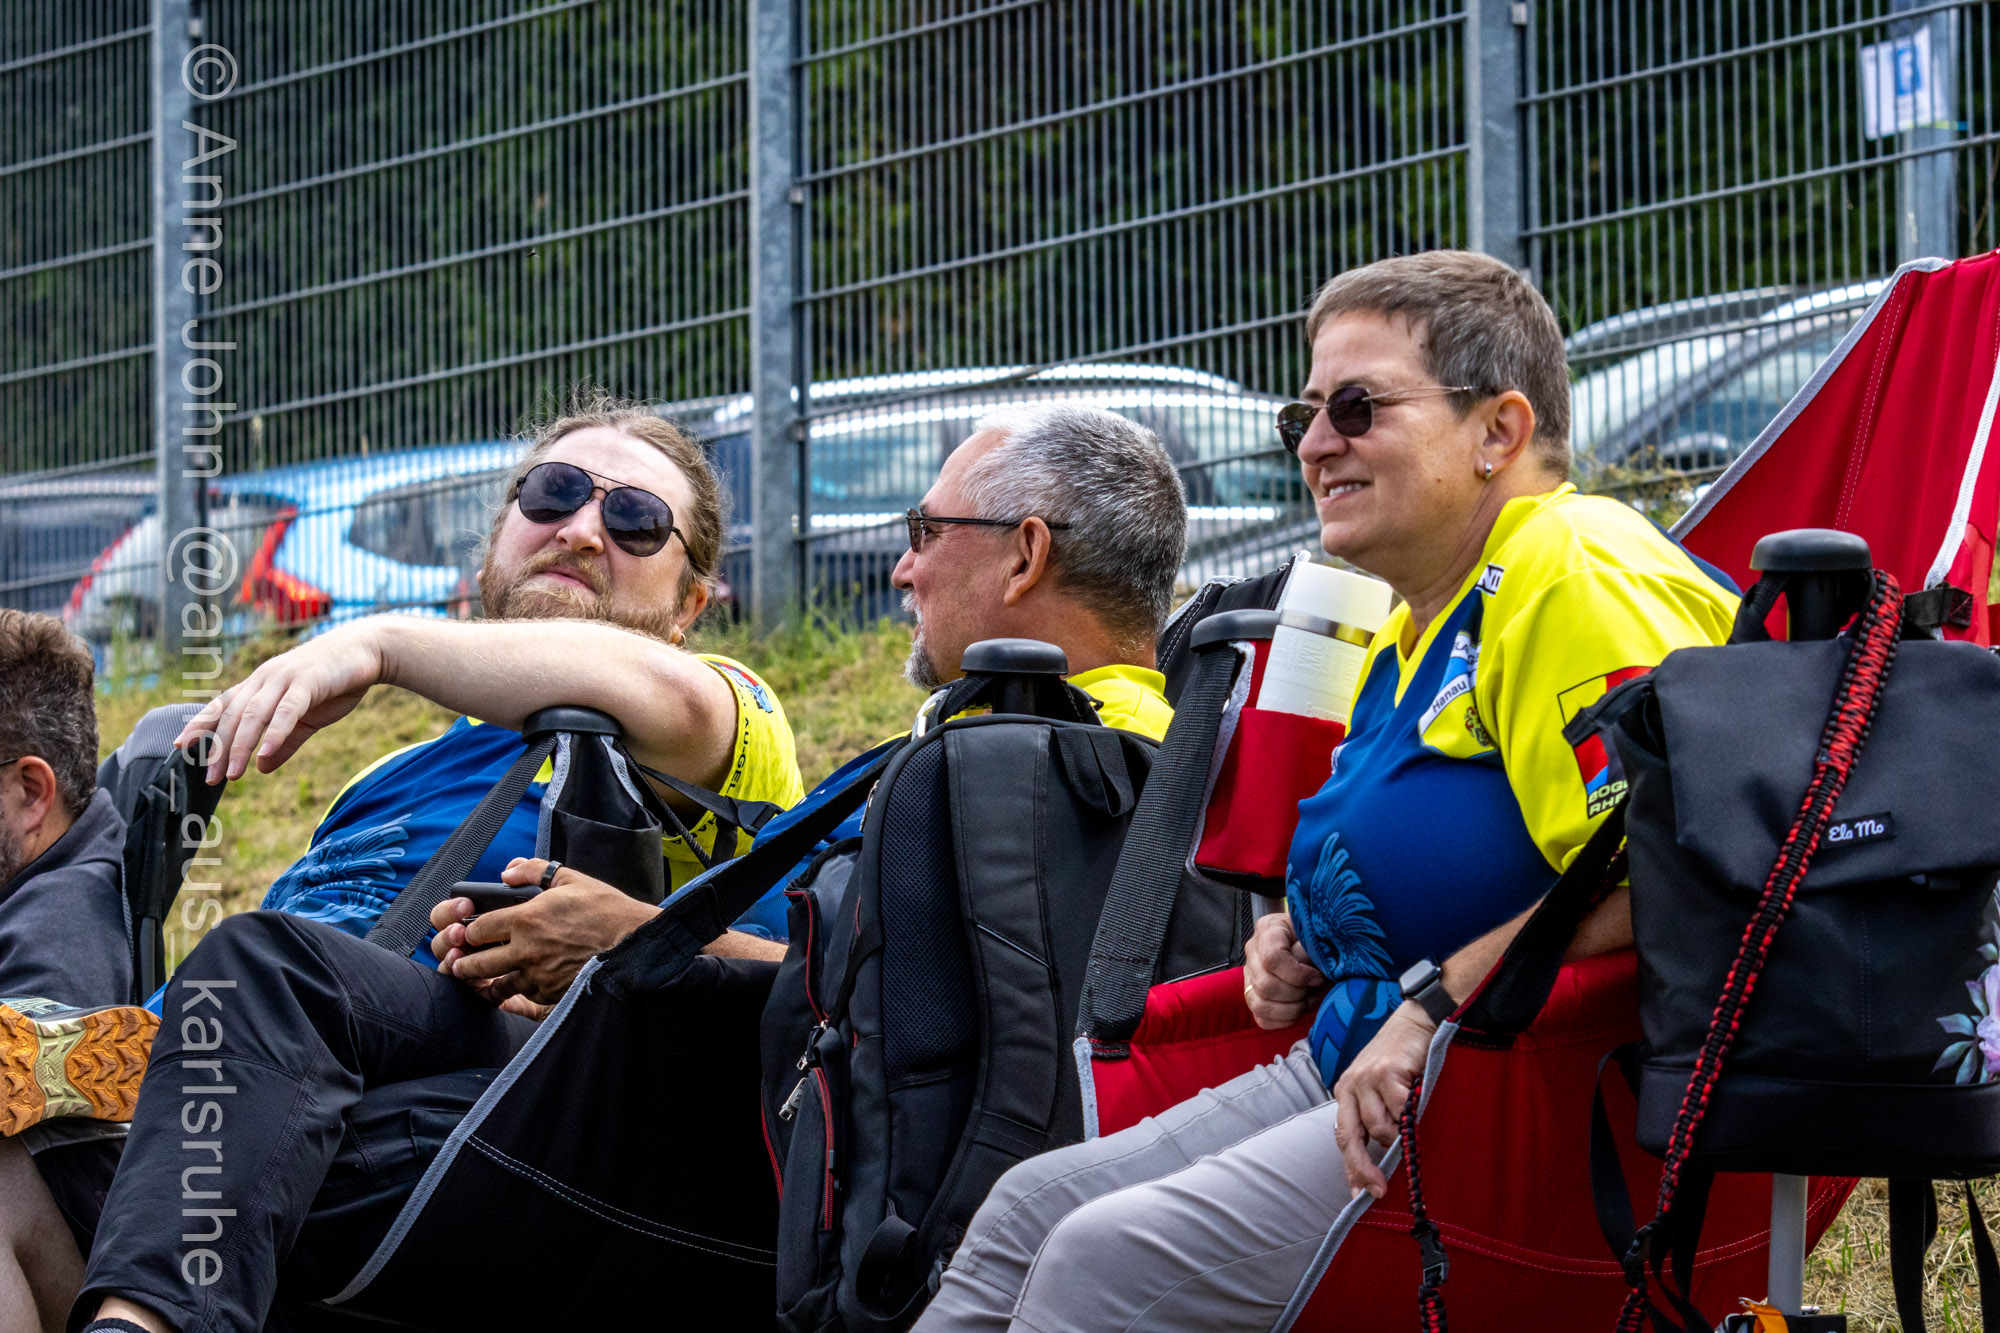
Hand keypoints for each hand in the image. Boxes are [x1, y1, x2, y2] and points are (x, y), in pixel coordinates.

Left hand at [176, 622, 383, 781]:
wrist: (369, 650)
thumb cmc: (337, 681)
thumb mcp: (308, 717)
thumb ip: (284, 742)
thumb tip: (263, 767)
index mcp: (262, 684)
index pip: (223, 705)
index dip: (201, 724)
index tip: (180, 745)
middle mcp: (265, 679)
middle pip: (233, 716)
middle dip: (220, 748)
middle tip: (211, 778)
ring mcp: (284, 678)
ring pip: (253, 715)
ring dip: (241, 746)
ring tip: (234, 774)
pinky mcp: (307, 682)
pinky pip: (286, 711)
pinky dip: (274, 733)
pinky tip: (265, 754)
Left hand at [429, 858, 657, 1007]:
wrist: (633, 943)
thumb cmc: (605, 910)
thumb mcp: (570, 879)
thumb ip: (533, 871)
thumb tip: (507, 871)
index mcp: (525, 919)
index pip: (476, 930)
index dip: (467, 932)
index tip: (468, 933)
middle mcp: (525, 951)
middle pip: (475, 964)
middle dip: (462, 963)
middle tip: (459, 962)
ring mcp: (537, 976)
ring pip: (495, 986)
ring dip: (484, 983)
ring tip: (481, 980)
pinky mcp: (551, 993)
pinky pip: (522, 997)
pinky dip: (515, 994)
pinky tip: (513, 988)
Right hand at [1242, 912, 1325, 1029]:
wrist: (1319, 946)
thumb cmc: (1322, 940)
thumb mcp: (1320, 938)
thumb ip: (1314, 949)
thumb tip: (1309, 968)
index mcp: (1268, 929)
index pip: (1272, 958)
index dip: (1298, 974)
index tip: (1318, 977)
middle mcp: (1253, 951)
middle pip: (1265, 984)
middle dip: (1297, 993)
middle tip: (1316, 988)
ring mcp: (1250, 975)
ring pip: (1260, 1004)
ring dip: (1291, 1009)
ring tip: (1309, 1000)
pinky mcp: (1254, 996)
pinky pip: (1262, 1018)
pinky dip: (1284, 1020)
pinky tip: (1300, 1009)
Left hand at [1332, 1003, 1435, 1198]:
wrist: (1415, 1021)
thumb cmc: (1400, 1059)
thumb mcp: (1379, 1088)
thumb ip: (1377, 1117)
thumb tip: (1382, 1161)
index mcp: (1345, 1093)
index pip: (1343, 1137)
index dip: (1351, 1168)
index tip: (1359, 1196)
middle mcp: (1350, 1086)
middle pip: (1351, 1137)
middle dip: (1364, 1167)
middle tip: (1379, 1189)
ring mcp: (1366, 1078)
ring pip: (1379, 1127)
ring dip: (1397, 1136)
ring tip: (1411, 1127)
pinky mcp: (1387, 1072)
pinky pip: (1399, 1110)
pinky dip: (1410, 1118)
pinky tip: (1418, 1112)